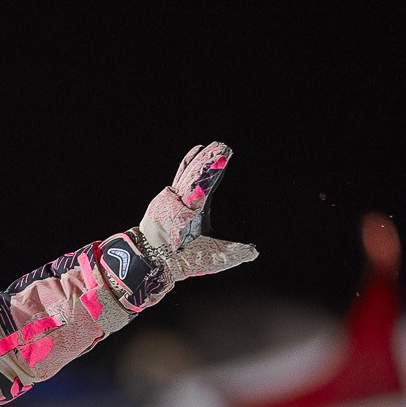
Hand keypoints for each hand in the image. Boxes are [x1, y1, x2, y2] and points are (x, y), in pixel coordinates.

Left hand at [102, 142, 257, 310]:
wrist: (152, 259)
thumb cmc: (183, 259)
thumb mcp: (210, 258)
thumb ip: (234, 253)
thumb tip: (253, 251)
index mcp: (189, 215)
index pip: (201, 187)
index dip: (211, 171)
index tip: (222, 155)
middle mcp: (178, 203)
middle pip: (194, 176)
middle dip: (208, 160)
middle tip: (222, 146)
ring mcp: (171, 198)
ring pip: (186, 173)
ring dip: (199, 160)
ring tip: (212, 147)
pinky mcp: (169, 197)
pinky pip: (181, 176)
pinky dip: (189, 164)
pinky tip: (197, 152)